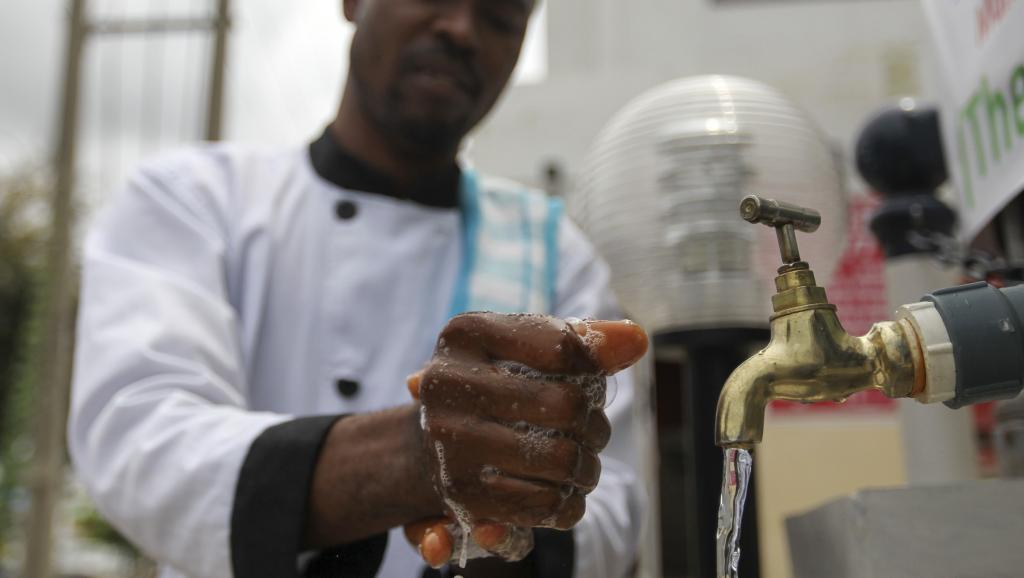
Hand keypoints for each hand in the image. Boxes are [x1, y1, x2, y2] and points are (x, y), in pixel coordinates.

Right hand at [404, 314, 647, 567]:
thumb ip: (588, 341)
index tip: (590, 379)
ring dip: (587, 467)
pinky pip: (545, 504)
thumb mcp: (532, 349)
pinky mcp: (460, 492)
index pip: (562, 347)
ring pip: (561, 460)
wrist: (441, 441)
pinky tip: (563, 491)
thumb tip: (635, 339)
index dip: (592, 367)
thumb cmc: (501, 384)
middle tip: (591, 430)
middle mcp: (446, 382)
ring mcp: (448, 439)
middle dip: (595, 423)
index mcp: (466, 333)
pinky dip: (568, 503)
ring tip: (582, 462)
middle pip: (566, 405)